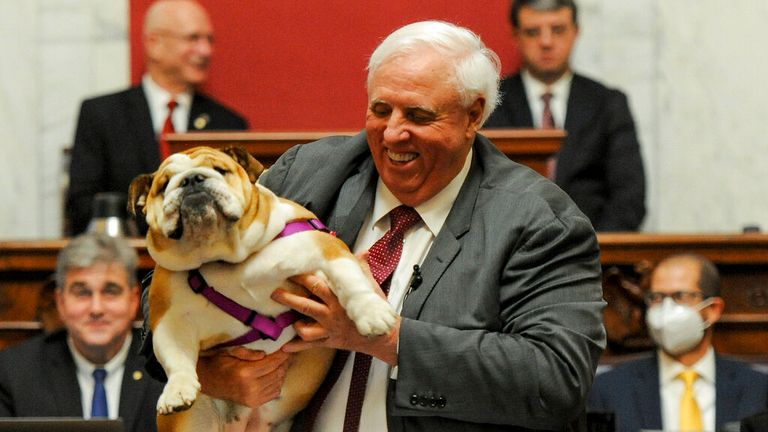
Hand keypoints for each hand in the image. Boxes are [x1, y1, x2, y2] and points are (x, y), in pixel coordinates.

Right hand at [196, 347, 289, 407]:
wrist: (207, 381)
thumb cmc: (219, 363)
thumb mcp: (231, 351)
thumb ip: (249, 353)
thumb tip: (265, 354)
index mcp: (246, 373)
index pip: (272, 362)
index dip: (283, 354)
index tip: (288, 347)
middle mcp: (251, 387)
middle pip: (278, 373)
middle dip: (285, 362)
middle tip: (287, 354)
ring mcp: (253, 398)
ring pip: (278, 383)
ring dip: (282, 372)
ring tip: (281, 363)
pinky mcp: (254, 403)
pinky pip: (274, 392)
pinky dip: (278, 383)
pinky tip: (274, 375)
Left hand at [271, 271, 399, 365]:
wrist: (383, 336)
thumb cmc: (376, 310)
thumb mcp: (371, 288)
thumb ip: (363, 270)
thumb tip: (362, 252)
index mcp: (339, 300)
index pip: (318, 286)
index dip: (303, 278)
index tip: (292, 271)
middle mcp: (332, 315)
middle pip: (305, 305)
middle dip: (289, 298)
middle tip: (274, 293)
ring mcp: (330, 330)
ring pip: (306, 329)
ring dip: (294, 326)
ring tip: (283, 321)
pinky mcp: (330, 342)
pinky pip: (311, 346)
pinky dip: (297, 347)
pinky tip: (284, 347)